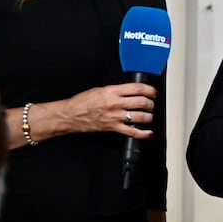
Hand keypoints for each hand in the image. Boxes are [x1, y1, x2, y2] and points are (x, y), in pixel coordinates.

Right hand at [6, 83, 157, 148]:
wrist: (70, 115)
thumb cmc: (82, 102)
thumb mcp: (101, 89)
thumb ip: (117, 90)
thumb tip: (132, 90)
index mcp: (112, 91)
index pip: (137, 88)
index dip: (149, 90)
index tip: (153, 92)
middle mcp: (115, 103)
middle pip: (141, 102)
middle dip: (151, 103)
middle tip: (151, 104)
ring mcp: (115, 116)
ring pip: (140, 116)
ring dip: (149, 116)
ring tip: (149, 115)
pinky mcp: (112, 128)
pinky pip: (131, 132)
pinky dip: (143, 133)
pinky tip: (148, 132)